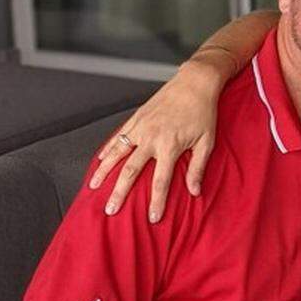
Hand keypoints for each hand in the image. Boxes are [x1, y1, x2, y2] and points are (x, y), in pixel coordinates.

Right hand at [89, 56, 224, 221]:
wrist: (195, 82)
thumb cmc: (203, 112)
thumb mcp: (207, 142)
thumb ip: (197, 168)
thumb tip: (194, 191)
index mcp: (170, 146)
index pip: (160, 181)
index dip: (156, 201)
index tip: (152, 218)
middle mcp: (151, 138)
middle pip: (130, 171)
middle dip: (119, 193)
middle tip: (110, 210)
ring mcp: (141, 127)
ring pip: (117, 153)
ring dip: (104, 172)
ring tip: (93, 187)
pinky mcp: (136, 118)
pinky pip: (118, 136)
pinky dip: (107, 149)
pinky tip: (100, 161)